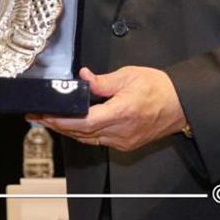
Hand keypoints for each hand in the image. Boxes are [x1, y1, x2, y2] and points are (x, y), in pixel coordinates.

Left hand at [29, 66, 186, 151]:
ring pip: (88, 139)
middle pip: (81, 133)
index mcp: (121, 113)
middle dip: (57, 124)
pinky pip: (98, 140)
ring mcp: (123, 141)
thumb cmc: (159, 88)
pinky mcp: (126, 143)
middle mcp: (121, 132)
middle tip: (37, 115)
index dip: (61, 120)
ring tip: (49, 120)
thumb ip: (103, 81)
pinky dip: (82, 133)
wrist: (181, 104)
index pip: (84, 122)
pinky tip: (72, 125)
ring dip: (67, 130)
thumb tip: (83, 78)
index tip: (44, 113)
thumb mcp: (129, 76)